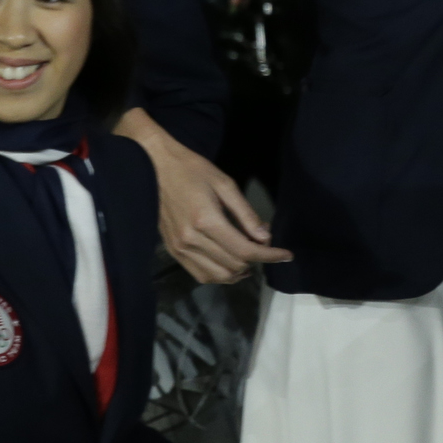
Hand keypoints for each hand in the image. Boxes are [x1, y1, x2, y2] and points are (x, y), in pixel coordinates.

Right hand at [115, 110, 290, 284]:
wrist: (155, 167)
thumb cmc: (192, 170)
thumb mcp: (225, 184)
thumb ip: (246, 214)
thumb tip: (265, 237)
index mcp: (206, 220)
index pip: (244, 250)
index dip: (269, 255)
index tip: (287, 254)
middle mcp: (191, 239)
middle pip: (233, 266)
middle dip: (257, 261)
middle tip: (265, 247)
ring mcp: (179, 248)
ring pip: (218, 276)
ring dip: (239, 272)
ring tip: (250, 260)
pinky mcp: (173, 251)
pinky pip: (200, 274)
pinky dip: (219, 275)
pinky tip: (229, 264)